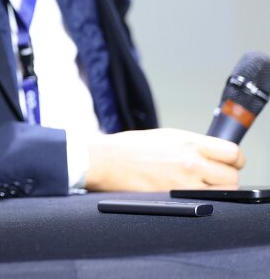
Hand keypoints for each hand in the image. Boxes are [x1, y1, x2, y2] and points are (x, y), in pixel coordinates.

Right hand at [85, 128, 245, 191]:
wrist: (106, 161)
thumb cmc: (129, 147)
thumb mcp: (166, 136)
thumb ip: (191, 145)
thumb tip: (210, 153)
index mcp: (189, 142)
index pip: (232, 153)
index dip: (234, 160)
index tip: (230, 162)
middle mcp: (191, 162)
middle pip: (232, 176)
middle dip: (225, 177)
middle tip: (212, 177)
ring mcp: (184, 183)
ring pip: (221, 193)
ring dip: (215, 191)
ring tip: (198, 187)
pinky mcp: (175, 199)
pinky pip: (202, 203)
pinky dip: (199, 201)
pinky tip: (186, 195)